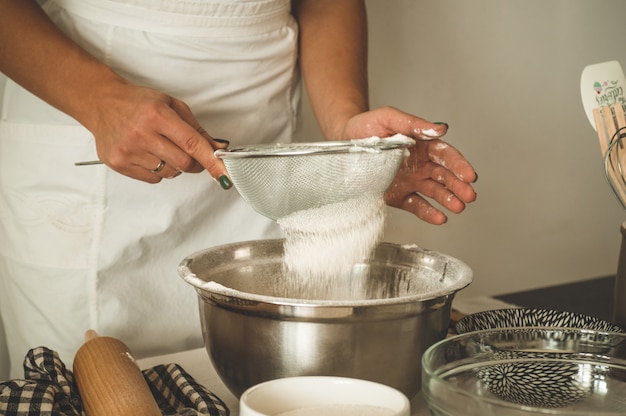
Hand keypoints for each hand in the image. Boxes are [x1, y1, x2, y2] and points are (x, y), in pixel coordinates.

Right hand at [89, 82, 230, 185]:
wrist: (102, 103)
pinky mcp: (119, 164)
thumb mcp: (172, 106)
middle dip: (194, 163)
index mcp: (157, 115)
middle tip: (189, 153)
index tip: (224, 175)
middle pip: (184, 163)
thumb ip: (197, 129)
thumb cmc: (139, 103)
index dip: (212, 161)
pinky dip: (158, 170)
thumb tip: (218, 149)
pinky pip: (154, 179)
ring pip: (170, 173)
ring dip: (173, 165)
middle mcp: (141, 133)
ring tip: (159, 147)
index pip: (192, 144)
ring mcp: (128, 150)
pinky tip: (147, 153)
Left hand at [340, 106, 476, 224]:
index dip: (459, 165)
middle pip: (445, 176)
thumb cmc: (366, 126)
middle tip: (469, 195)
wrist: (343, 141)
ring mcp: (410, 181)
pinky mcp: (398, 196)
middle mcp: (420, 164)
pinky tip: (440, 218)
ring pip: (435, 191)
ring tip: (458, 207)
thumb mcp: (390, 117)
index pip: (446, 155)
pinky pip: (416, 205)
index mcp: (422, 145)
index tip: (469, 175)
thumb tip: (440, 128)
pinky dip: (428, 213)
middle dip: (459, 186)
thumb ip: (414, 123)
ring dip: (448, 199)